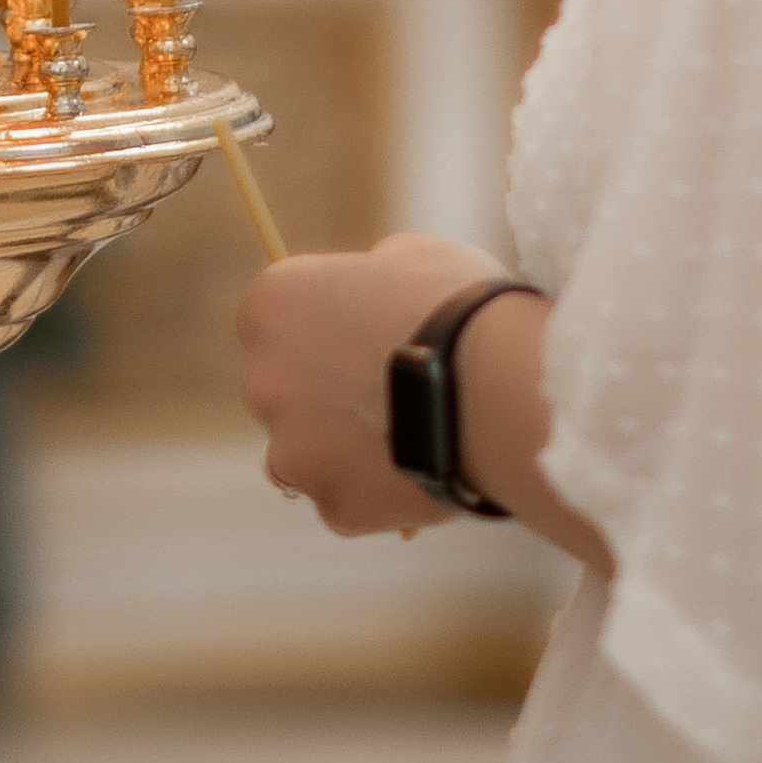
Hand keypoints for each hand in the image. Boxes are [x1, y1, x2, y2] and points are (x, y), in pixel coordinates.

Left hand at [237, 233, 502, 536]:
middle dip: (328, 391)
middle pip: (284, 390)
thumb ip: (369, 275)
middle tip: (391, 388)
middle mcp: (263, 380)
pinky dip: (378, 491)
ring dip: (343, 448)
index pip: (276, 318)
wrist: (498, 388)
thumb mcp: (410, 257)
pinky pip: (348, 499)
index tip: (365, 334)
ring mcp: (293, 450)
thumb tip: (370, 288)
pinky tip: (426, 468)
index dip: (324, 326)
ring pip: (307, 454)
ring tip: (413, 435)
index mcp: (272, 305)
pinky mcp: (333, 505)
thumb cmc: (460, 306)